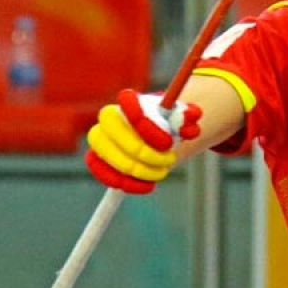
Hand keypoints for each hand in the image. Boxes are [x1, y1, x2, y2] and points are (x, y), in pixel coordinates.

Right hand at [85, 89, 202, 193]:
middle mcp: (109, 118)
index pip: (128, 103)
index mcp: (130, 102)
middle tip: (169, 160)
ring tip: (161, 171)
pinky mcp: (95, 160)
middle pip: (121, 137)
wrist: (152, 135)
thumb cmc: (167, 124)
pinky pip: (105, 175)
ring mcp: (99, 139)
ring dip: (141, 171)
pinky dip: (128, 184)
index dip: (146, 125)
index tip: (167, 142)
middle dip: (147, 154)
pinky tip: (147, 185)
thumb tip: (192, 116)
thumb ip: (187, 116)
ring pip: (116, 160)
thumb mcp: (182, 118)